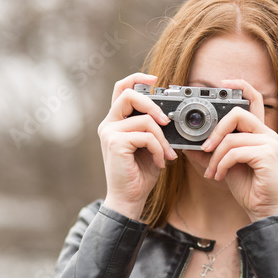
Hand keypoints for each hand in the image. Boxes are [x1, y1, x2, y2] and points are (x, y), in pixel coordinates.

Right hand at [98, 73, 177, 218]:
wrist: (129, 198)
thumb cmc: (140, 173)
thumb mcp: (149, 144)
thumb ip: (152, 127)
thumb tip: (168, 114)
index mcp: (116, 121)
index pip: (121, 89)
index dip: (137, 78)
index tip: (155, 79)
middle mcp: (109, 124)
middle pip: (128, 94)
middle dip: (153, 104)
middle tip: (167, 121)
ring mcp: (110, 133)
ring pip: (145, 119)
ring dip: (162, 138)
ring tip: (166, 154)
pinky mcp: (115, 143)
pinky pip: (146, 136)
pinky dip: (159, 149)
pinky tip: (159, 162)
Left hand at [202, 80, 277, 221]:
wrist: (263, 210)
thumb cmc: (248, 187)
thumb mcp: (224, 165)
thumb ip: (211, 152)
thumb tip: (188, 144)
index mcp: (258, 132)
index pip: (254, 99)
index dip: (240, 86)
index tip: (223, 82)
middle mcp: (267, 133)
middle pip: (238, 113)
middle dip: (216, 130)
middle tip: (204, 148)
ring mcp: (269, 143)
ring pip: (232, 136)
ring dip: (215, 156)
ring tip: (212, 172)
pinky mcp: (268, 155)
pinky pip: (235, 152)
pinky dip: (222, 165)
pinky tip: (220, 176)